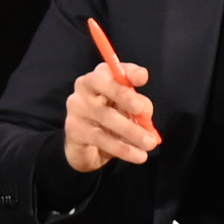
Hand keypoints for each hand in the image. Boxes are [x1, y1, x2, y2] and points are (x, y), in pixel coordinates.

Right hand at [62, 50, 160, 174]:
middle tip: (142, 110)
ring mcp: (76, 107)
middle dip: (124, 95)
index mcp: (100, 76)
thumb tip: (145, 113)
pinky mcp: (73, 129)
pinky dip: (122, 148)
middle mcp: (84, 87)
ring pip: (105, 115)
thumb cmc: (112, 120)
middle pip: (102, 83)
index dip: (129, 71)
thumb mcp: (130, 110)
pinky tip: (137, 155)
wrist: (87, 147)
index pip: (112, 68)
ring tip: (150, 143)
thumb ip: (140, 106)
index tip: (143, 79)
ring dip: (131, 131)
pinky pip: (101, 138)